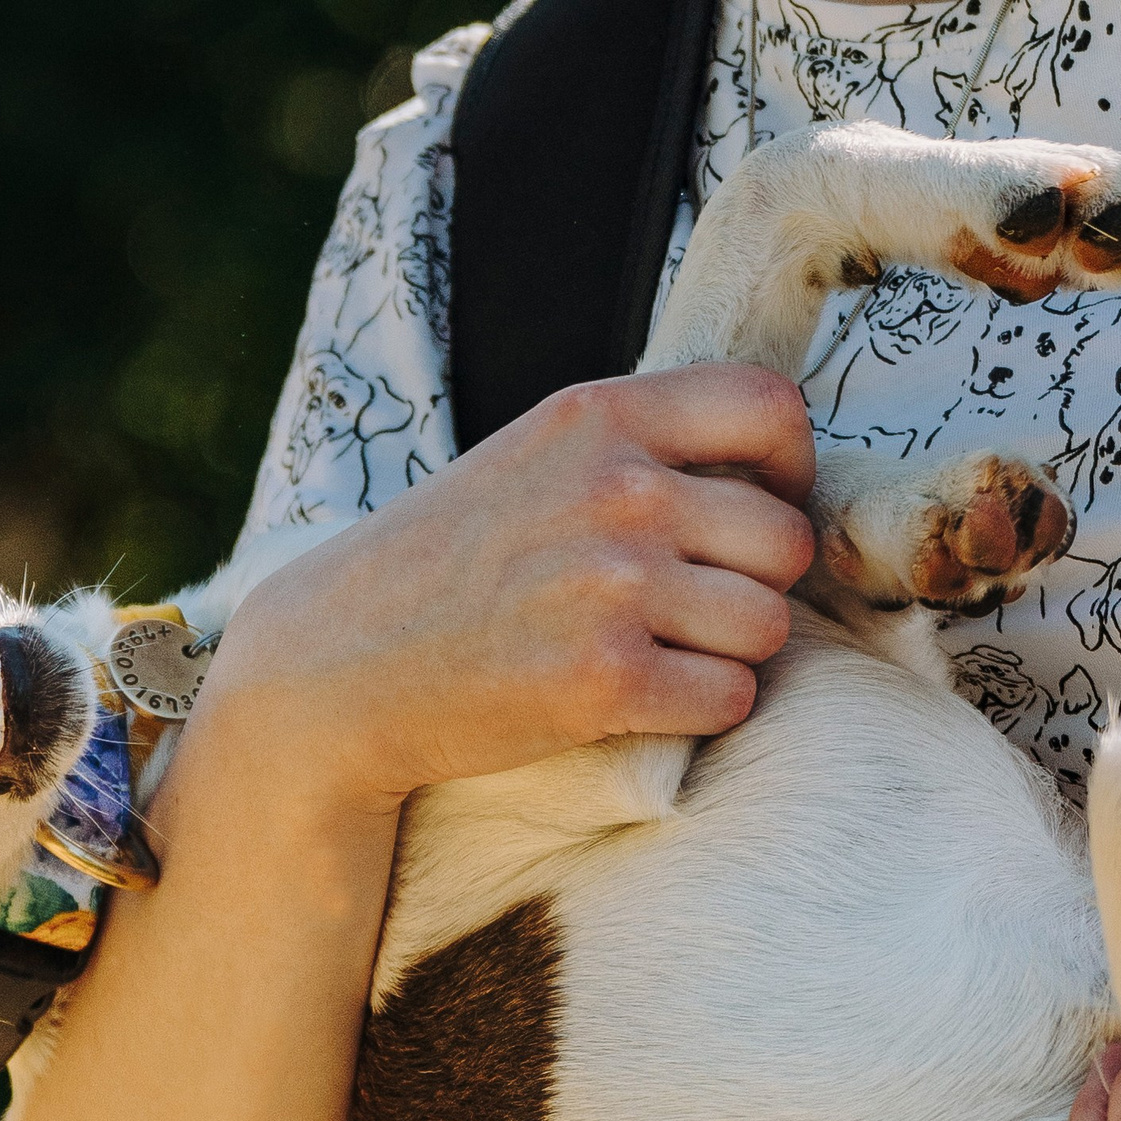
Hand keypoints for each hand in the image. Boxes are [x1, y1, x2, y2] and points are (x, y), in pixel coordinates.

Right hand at [209, 364, 818, 807]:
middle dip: (756, 585)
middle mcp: (616, 490)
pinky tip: (635, 700)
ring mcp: (613, 584)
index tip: (763, 507)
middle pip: (784, 539)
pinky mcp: (605, 679)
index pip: (770, 410)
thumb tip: (764, 480)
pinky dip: (700, 710)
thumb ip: (629, 450)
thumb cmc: (431, 572)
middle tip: (689, 610)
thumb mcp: (523, 461)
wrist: (329, 672)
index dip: (791, 468)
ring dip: (729, 654)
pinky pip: (730, 696)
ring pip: (767, 625)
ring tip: (656, 657)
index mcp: (596, 418)